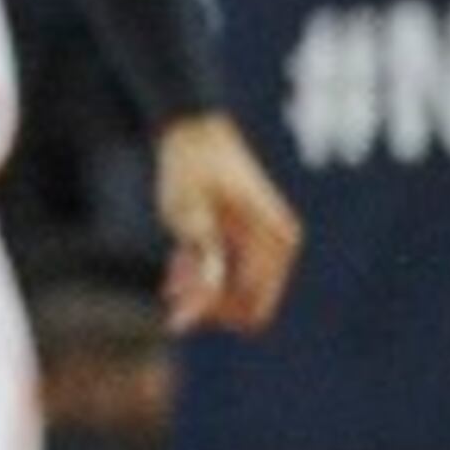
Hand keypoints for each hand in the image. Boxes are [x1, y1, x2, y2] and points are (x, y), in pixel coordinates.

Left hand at [154, 112, 302, 335]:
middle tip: (171, 286)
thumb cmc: (190, 168)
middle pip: (247, 305)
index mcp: (274, 241)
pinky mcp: (251, 237)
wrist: (193, 129)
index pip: (252, 309)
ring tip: (173, 271)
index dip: (214, 315)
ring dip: (204, 290)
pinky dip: (206, 276)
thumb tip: (186, 321)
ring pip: (237, 292)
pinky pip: (234, 273)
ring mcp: (267, 242)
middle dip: (208, 303)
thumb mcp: (189, 219)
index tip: (178, 303)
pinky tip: (179, 265)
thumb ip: (197, 271)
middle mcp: (279, 245)